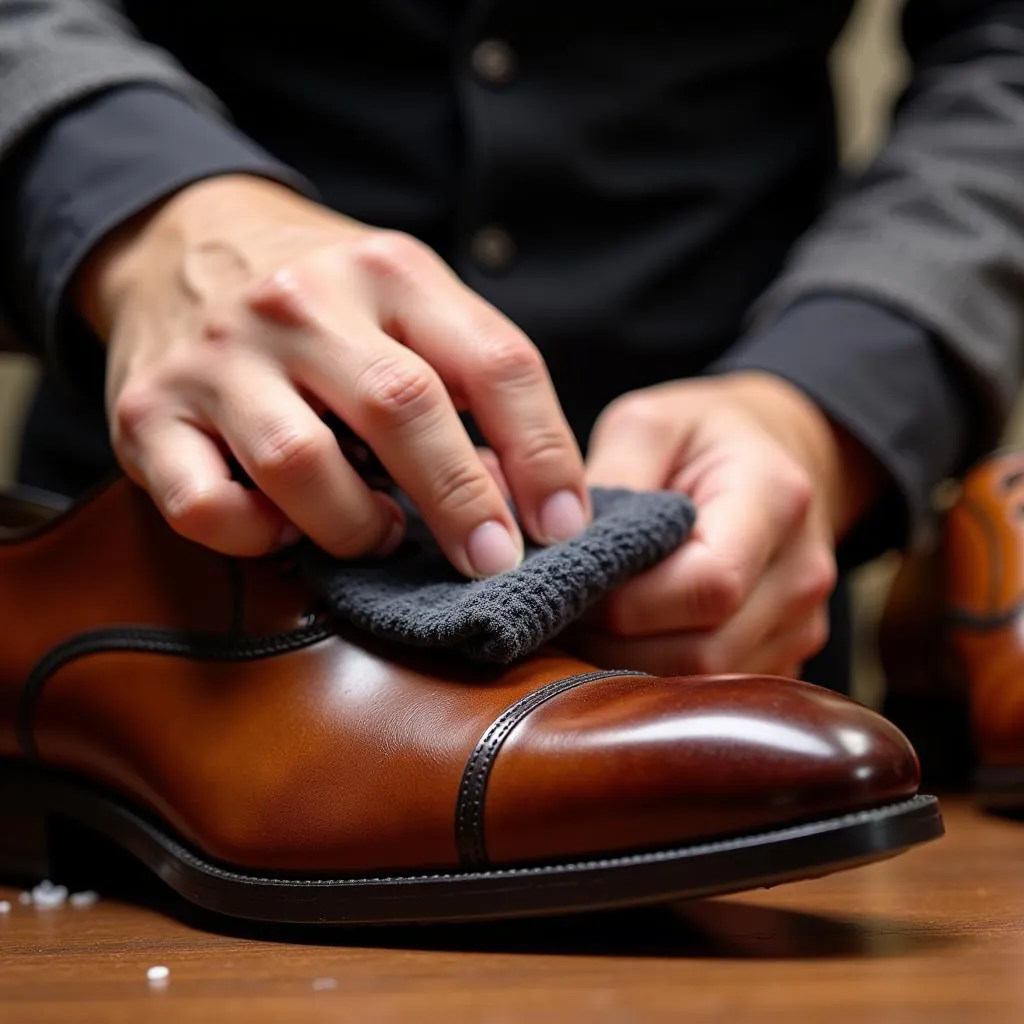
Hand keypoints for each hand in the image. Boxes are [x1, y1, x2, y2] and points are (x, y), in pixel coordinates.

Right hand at [76, 175, 588, 574]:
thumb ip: (470, 378)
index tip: (563, 526)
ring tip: (383, 535)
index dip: (543, 453)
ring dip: (357, 525)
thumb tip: (529, 499)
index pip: (496, 361)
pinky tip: (286, 530)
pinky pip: (205, 505)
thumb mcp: (407, 300)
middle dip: (461, 500)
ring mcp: (219, 356)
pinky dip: (256, 538)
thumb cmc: (324, 300)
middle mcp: (300, 302)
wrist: (181, 242)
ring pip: (299, 463)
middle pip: (402, 407)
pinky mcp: (149, 412)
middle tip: (492, 560)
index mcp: (390, 271)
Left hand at [572, 372, 883, 677]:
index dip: (625, 602)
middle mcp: (802, 572)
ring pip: (704, 681)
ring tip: (582, 629)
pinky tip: (621, 642)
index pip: (706, 584)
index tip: (566, 587)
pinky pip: (713, 691)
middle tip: (557, 618)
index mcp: (776, 498)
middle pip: (704, 649)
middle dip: (615, 644)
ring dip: (630, 668)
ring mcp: (802, 623)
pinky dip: (659, 679)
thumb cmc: (702, 436)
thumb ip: (614, 478)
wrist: (775, 456)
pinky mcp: (786, 655)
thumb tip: (564, 546)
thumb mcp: (650, 424)